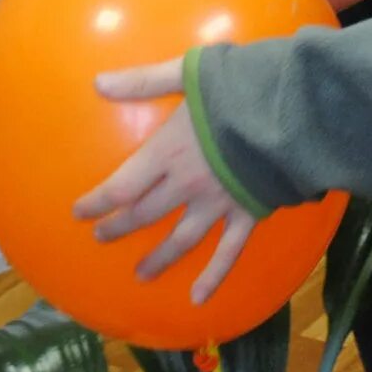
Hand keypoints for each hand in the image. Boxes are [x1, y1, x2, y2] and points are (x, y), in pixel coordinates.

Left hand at [72, 59, 260, 298]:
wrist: (292, 111)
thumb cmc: (240, 87)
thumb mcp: (188, 72)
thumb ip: (144, 81)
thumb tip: (99, 82)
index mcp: (167, 153)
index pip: (120, 187)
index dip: (97, 203)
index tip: (79, 213)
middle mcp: (186, 186)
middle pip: (145, 214)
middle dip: (120, 227)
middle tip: (103, 237)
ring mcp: (218, 205)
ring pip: (180, 240)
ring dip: (158, 259)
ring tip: (141, 275)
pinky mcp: (248, 214)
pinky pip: (228, 252)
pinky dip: (213, 277)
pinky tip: (198, 299)